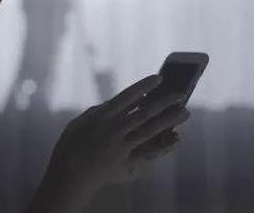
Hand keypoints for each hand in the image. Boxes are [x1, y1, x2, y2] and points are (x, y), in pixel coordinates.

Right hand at [42, 74, 189, 200]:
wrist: (69, 176)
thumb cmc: (70, 146)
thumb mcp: (79, 122)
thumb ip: (97, 111)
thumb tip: (115, 102)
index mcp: (102, 116)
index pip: (127, 96)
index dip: (144, 87)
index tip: (158, 78)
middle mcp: (114, 129)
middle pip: (144, 112)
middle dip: (164, 102)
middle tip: (180, 94)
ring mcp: (122, 146)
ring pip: (150, 130)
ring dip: (169, 120)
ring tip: (184, 112)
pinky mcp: (127, 162)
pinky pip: (149, 152)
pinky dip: (163, 146)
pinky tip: (176, 139)